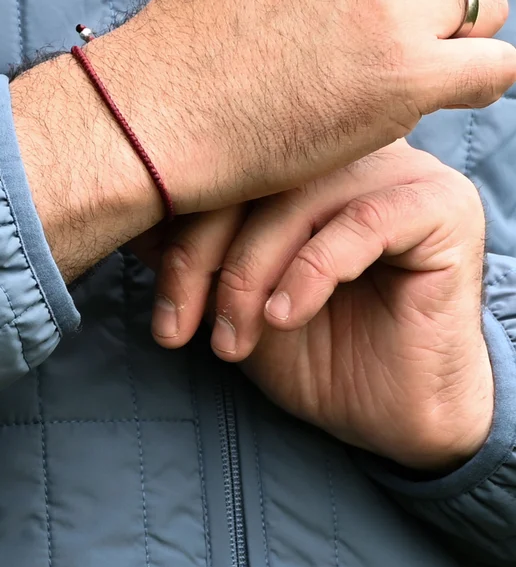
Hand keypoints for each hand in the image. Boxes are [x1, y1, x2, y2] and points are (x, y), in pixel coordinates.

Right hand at [13, 0, 512, 280]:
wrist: (158, 113)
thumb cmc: (194, 45)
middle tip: (399, 32)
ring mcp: (393, 2)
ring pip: (486, 7)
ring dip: (454, 39)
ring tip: (397, 70)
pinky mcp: (408, 75)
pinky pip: (496, 67)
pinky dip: (476, 82)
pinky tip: (433, 96)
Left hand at [150, 141, 492, 470]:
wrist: (391, 416)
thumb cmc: (312, 350)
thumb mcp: (231, 297)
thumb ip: (191, 250)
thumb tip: (124, 215)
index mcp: (303, 157)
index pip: (222, 166)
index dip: (176, 230)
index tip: (157, 307)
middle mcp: (351, 150)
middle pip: (253, 174)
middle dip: (202, 258)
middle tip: (180, 328)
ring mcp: (401, 170)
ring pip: (298, 198)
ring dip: (250, 275)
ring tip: (234, 339)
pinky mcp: (440, 206)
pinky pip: (361, 222)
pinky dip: (310, 272)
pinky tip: (285, 317)